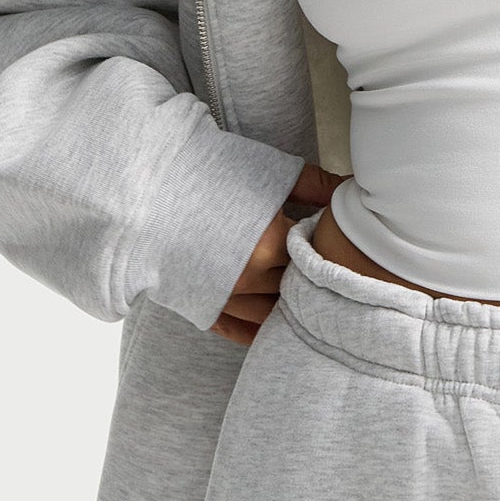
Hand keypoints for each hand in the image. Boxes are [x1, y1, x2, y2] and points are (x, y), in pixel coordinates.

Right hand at [208, 163, 344, 346]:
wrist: (145, 184)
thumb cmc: (207, 170)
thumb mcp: (268, 170)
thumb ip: (317, 184)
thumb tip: (354, 189)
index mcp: (269, 244)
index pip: (318, 259)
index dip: (327, 250)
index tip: (330, 241)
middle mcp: (247, 277)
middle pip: (298, 289)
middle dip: (310, 278)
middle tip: (320, 266)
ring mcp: (221, 295)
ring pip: (272, 315)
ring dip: (288, 306)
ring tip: (301, 293)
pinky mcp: (198, 304)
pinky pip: (236, 330)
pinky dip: (257, 330)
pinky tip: (273, 326)